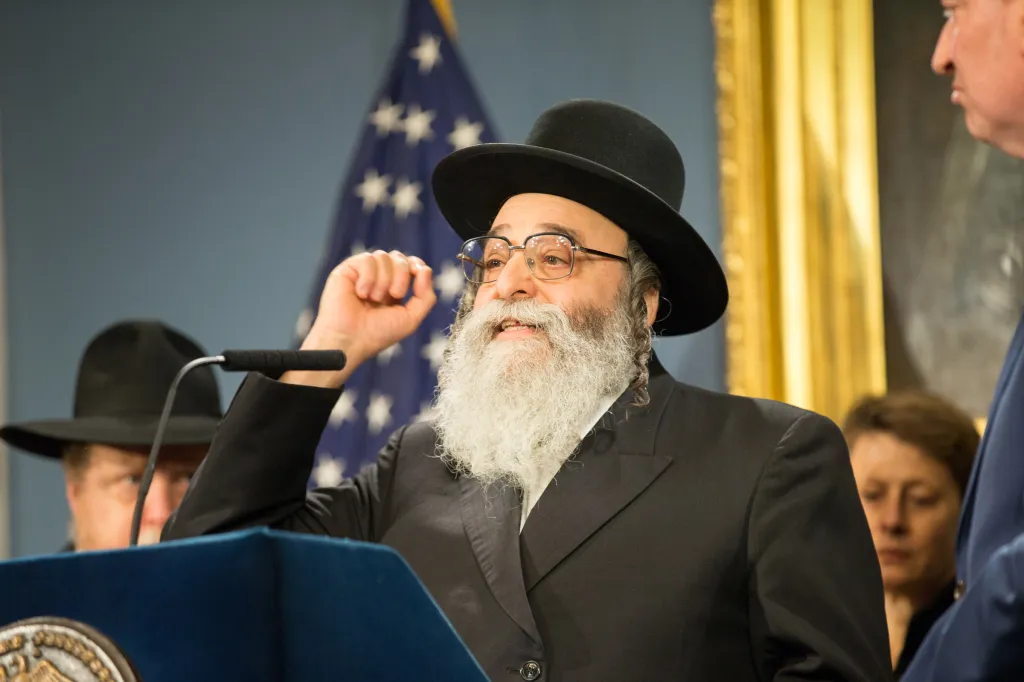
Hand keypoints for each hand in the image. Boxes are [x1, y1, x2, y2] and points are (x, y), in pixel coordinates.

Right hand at [285, 250, 435, 387]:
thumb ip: (425, 296)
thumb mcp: (410, 319)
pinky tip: (361, 294)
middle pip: (398, 257)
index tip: (418, 272)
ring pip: (382, 256)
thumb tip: (426, 269)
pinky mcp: (347, 270)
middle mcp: (378, 278)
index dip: (416, 264)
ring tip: (373, 299)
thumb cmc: (377, 334)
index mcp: (393, 288)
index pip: (408, 263)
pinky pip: (366, 259)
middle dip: (402, 274)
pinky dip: (369, 277)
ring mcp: (362, 273)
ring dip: (383, 280)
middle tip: (395, 295)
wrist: (350, 340)